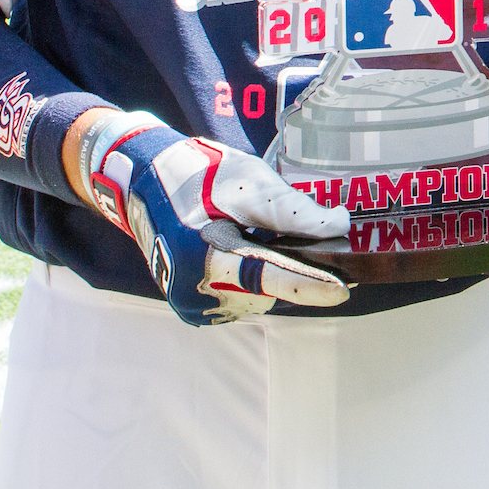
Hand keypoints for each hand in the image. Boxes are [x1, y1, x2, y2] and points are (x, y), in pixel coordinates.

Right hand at [84, 117, 350, 324]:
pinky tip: (232, 250)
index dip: (308, 283)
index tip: (342, 289)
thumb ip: (292, 211)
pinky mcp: (194, 310)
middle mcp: (195, 292)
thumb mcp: (247, 184)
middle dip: (283, 263)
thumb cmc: (198, 177)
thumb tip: (339, 227)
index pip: (268, 276)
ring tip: (240, 235)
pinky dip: (247, 278)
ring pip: (258, 295)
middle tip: (267, 228)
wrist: (145, 184)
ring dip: (263, 269)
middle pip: (269, 288)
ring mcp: (192, 306)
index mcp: (204, 257)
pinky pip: (242, 298)